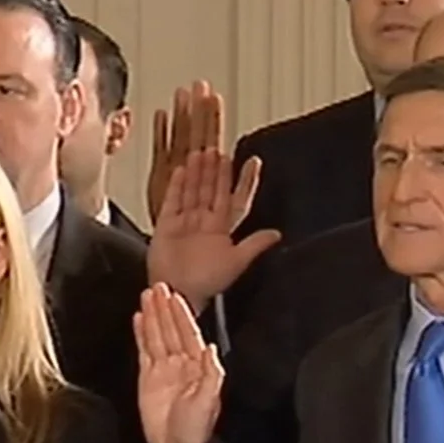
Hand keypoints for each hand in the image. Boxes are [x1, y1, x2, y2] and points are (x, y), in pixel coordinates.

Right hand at [134, 283, 224, 442]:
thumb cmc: (196, 428)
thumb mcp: (209, 401)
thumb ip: (211, 374)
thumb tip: (211, 348)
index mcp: (198, 365)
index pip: (188, 332)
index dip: (182, 313)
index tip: (175, 295)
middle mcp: (180, 363)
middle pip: (171, 329)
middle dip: (165, 307)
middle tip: (158, 285)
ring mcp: (163, 369)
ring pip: (157, 335)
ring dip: (153, 315)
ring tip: (147, 295)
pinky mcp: (147, 378)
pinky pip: (144, 350)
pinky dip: (141, 334)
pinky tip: (138, 319)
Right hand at [146, 143, 279, 312]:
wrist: (177, 293)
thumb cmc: (207, 282)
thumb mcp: (236, 262)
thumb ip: (255, 245)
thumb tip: (277, 234)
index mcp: (223, 229)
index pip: (237, 198)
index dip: (245, 181)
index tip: (253, 162)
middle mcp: (205, 222)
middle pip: (213, 190)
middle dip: (217, 170)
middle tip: (221, 150)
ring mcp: (185, 222)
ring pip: (194, 190)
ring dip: (199, 172)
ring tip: (203, 152)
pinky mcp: (166, 225)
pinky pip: (172, 200)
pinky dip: (177, 185)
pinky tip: (182, 169)